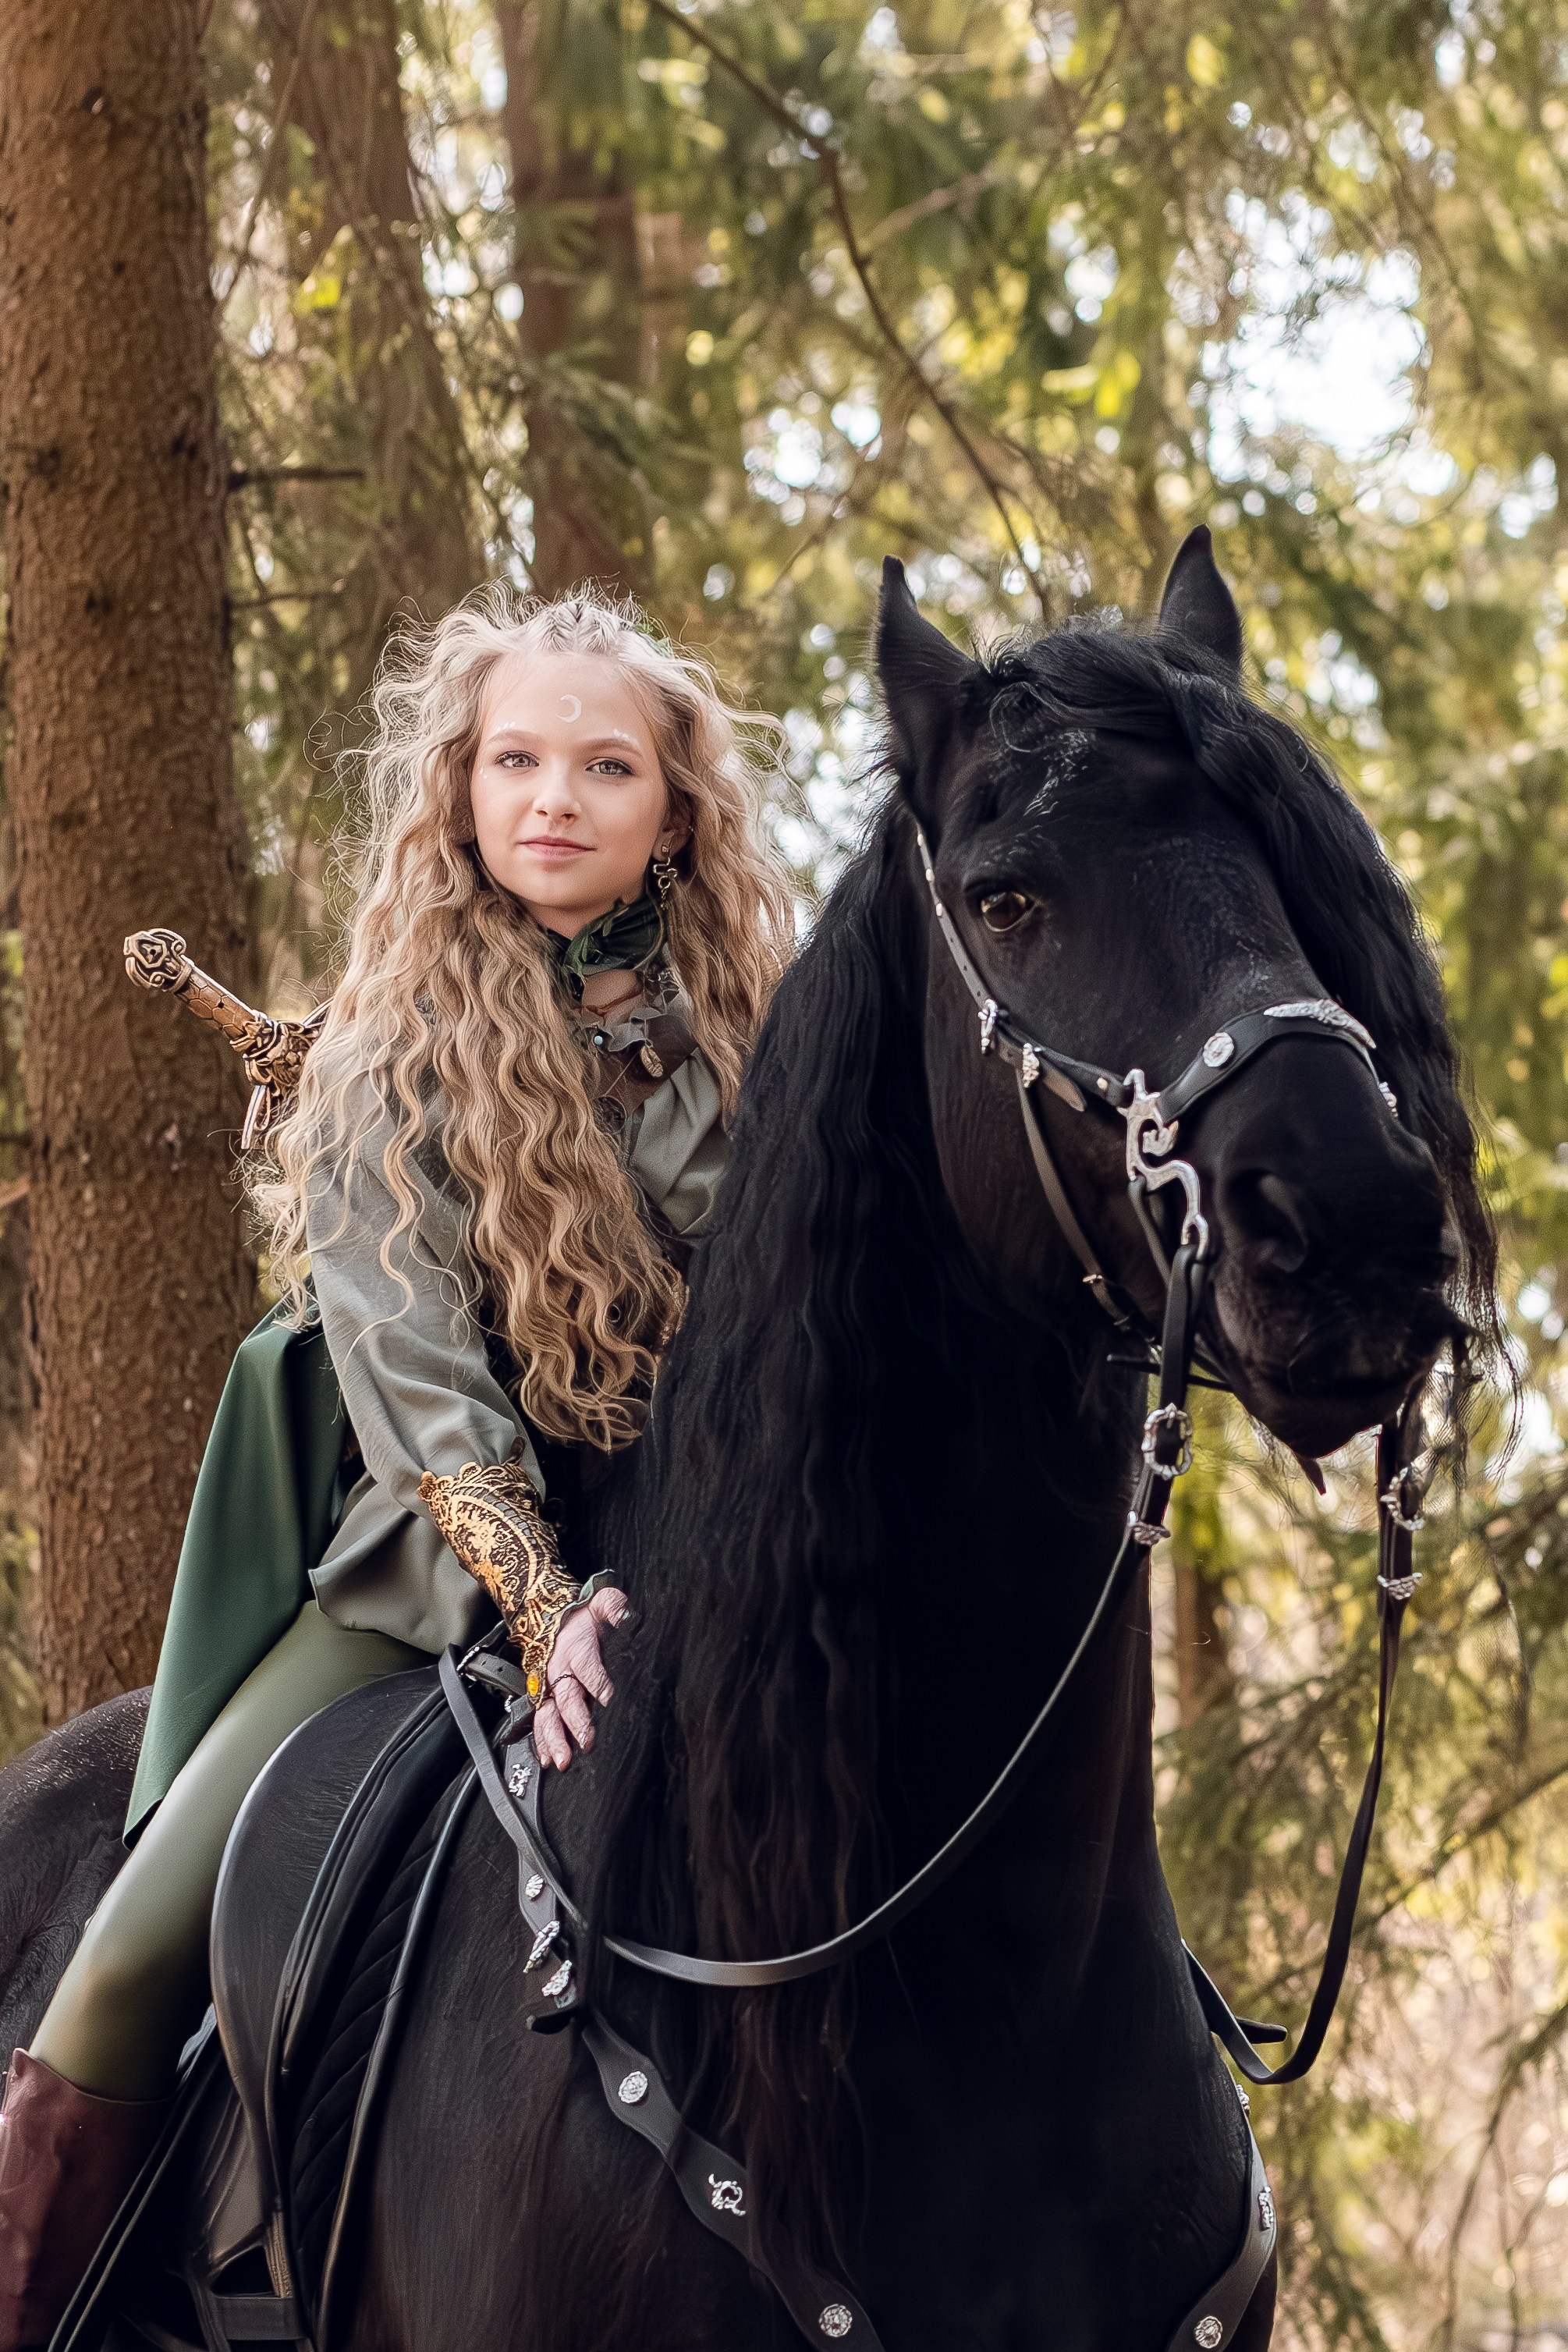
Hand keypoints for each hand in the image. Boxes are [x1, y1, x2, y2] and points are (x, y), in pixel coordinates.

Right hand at [533, 1585, 628, 1770]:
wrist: (550, 1617)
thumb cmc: (583, 1615)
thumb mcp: (601, 1602)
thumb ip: (615, 1607)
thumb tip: (628, 1615)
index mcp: (575, 1648)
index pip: (587, 1666)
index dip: (596, 1682)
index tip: (608, 1699)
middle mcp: (558, 1670)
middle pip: (566, 1698)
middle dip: (575, 1721)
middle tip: (587, 1741)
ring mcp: (548, 1687)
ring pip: (547, 1715)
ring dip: (554, 1739)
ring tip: (563, 1760)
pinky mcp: (543, 1698)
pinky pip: (539, 1722)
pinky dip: (541, 1742)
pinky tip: (548, 1759)